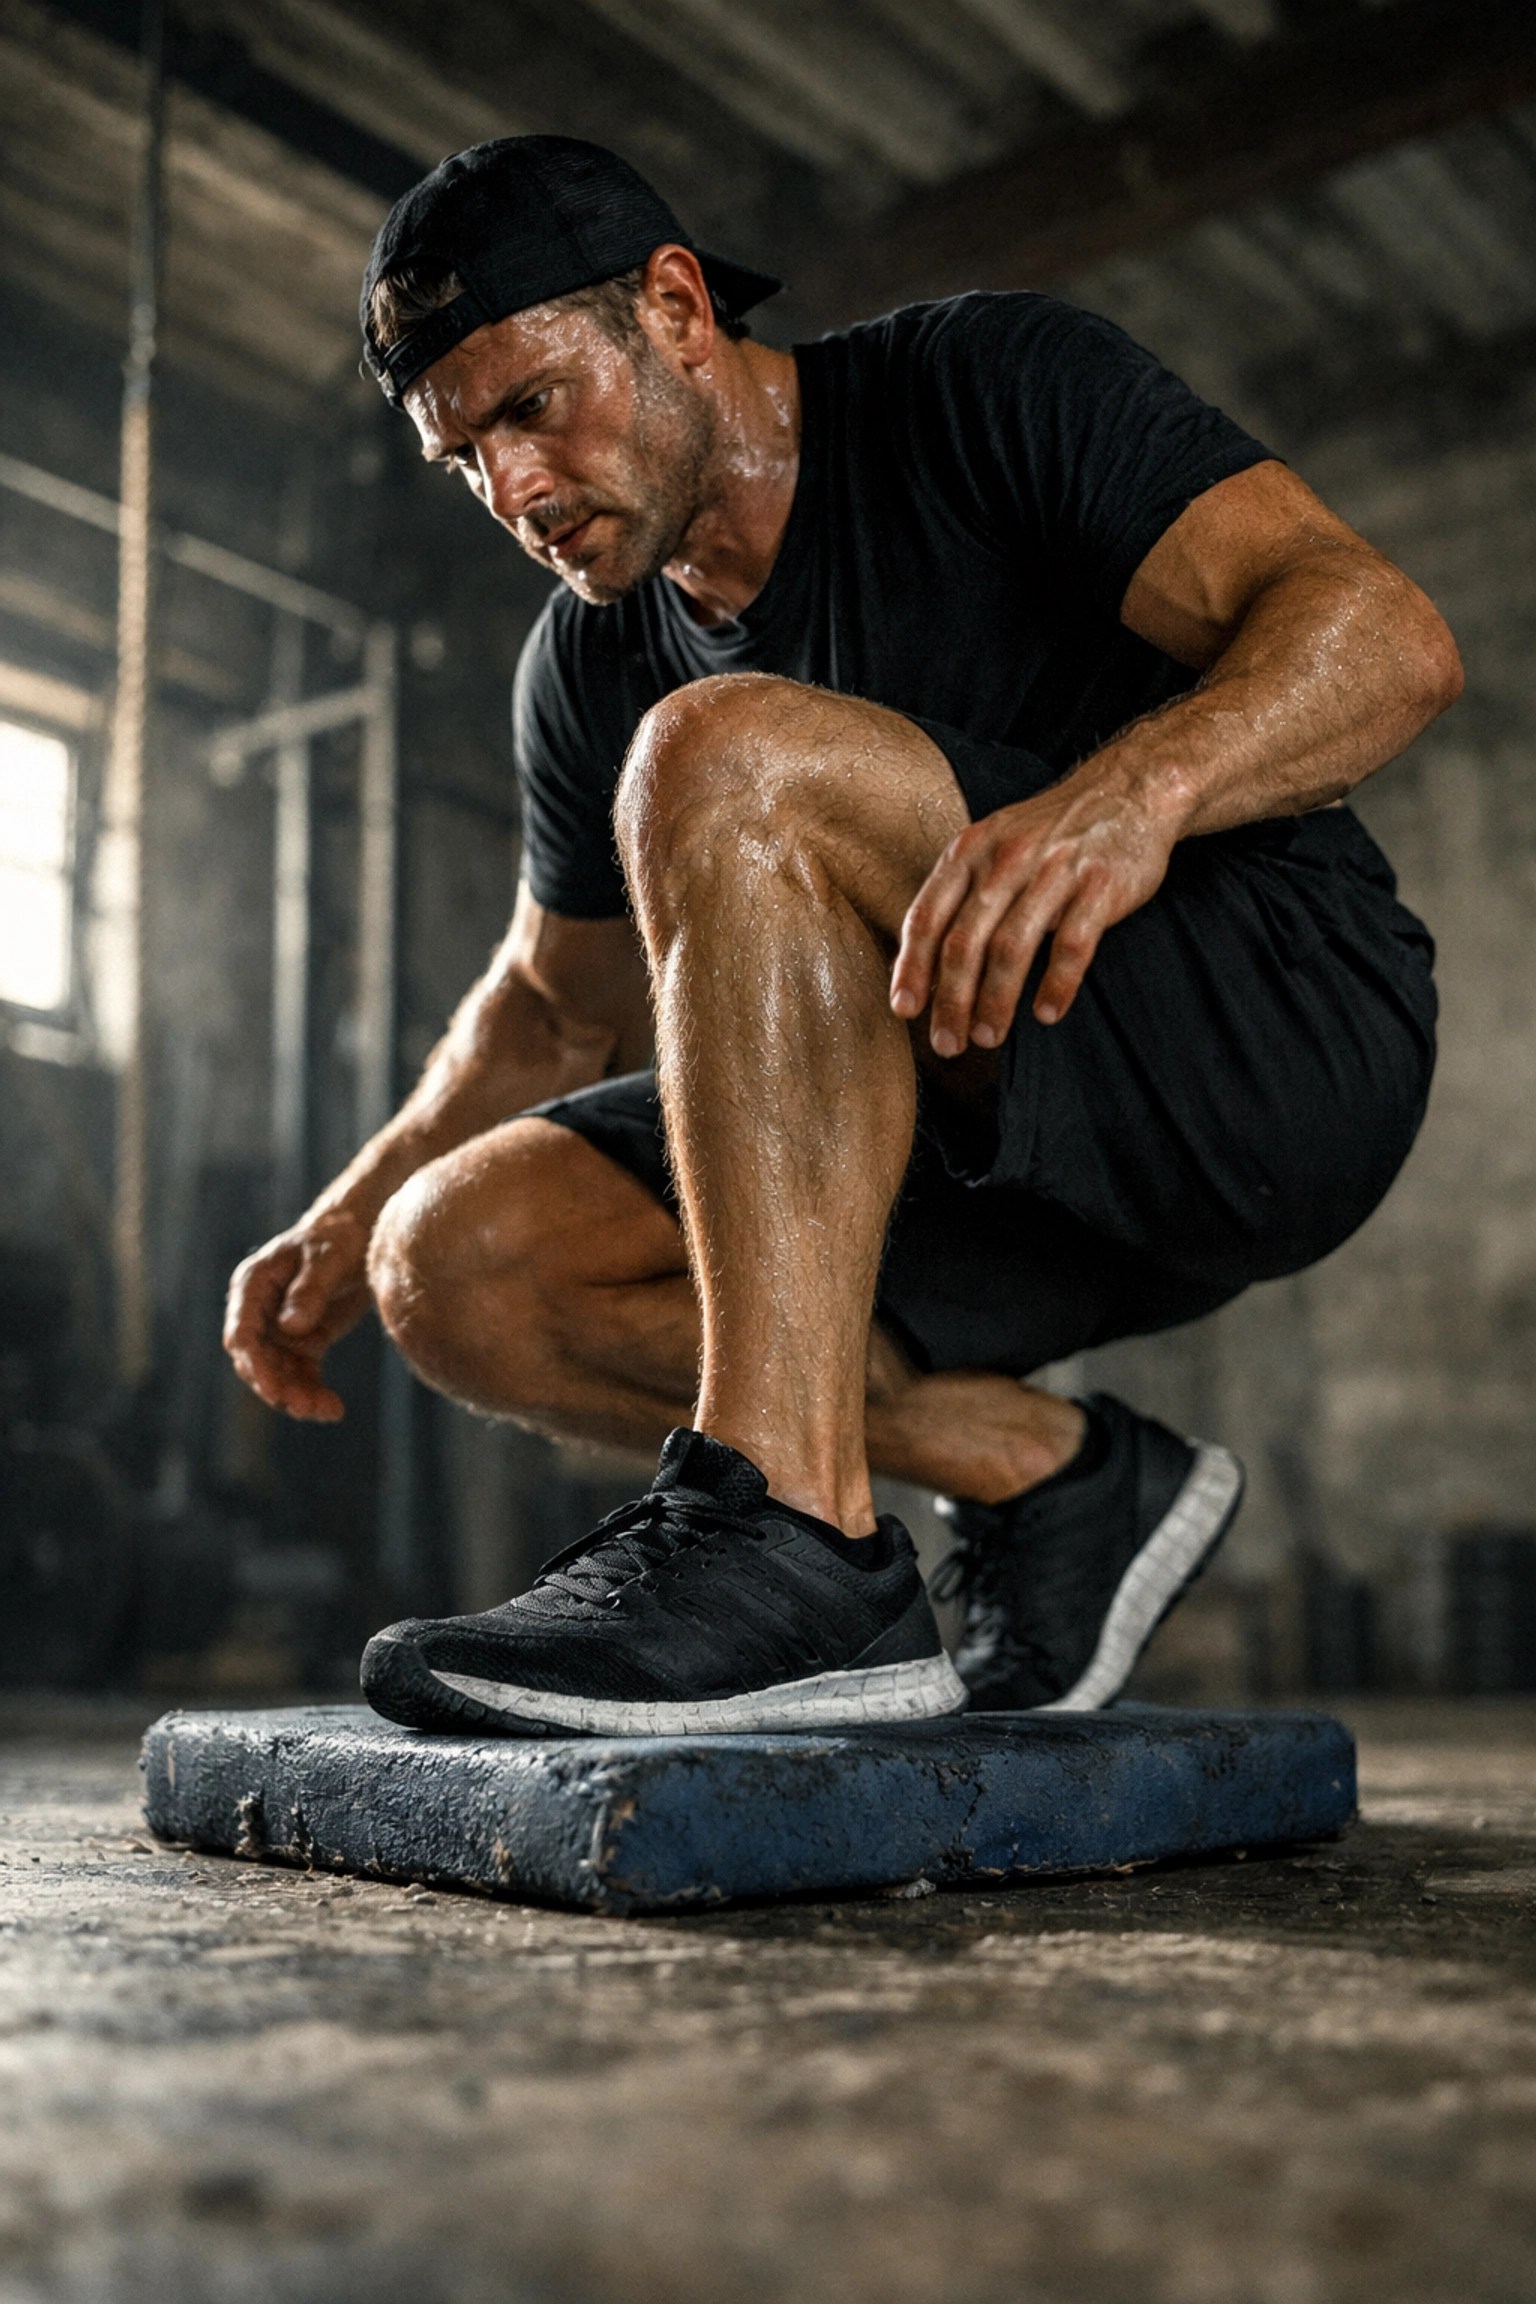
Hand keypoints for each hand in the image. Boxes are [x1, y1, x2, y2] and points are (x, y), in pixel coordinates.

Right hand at [223, 1208, 374, 1420]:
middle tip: (306, 1408)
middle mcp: (260, 1312)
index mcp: (253, 1286)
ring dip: (298, 1397)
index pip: (242, 1333)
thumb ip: (310, 1289)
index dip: (254, 1364)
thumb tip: (289, 1326)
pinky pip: (302, 1375)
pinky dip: (314, 1393)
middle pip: (257, 1361)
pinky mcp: (303, 1342)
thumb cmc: (339, 1237)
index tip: (273, 1389)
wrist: (361, 1233)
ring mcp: (280, 1329)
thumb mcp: (328, 1257)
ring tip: (328, 1412)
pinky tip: (333, 1410)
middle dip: (279, 1388)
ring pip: (279, 1374)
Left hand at [891, 770, 1176, 1050]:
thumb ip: (960, 894)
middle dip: (950, 1000)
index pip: (928, 917)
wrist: (1127, 791)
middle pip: (965, 942)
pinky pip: (1072, 944)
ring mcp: (1054, 871)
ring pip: (1012, 948)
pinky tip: (1046, 1014)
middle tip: (947, 1044)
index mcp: (970, 851)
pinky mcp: (1099, 886)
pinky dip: (1057, 984)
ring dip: (995, 1001)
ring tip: (987, 1037)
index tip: (904, 1011)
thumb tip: (923, 963)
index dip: (912, 968)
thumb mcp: (994, 846)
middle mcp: (1006, 859)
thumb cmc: (1050, 833)